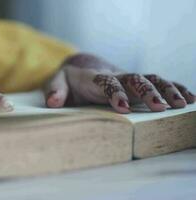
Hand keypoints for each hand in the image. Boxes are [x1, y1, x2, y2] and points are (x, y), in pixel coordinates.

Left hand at [45, 53, 194, 113]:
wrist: (81, 70)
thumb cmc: (68, 80)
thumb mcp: (56, 83)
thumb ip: (54, 91)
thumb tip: (53, 102)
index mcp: (94, 78)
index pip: (106, 82)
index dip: (115, 93)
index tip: (122, 107)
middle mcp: (115, 76)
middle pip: (134, 79)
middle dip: (148, 91)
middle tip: (161, 106)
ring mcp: (128, 80)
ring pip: (151, 79)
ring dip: (166, 90)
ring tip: (182, 104)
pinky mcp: (136, 85)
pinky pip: (158, 83)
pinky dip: (174, 88)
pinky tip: (189, 99)